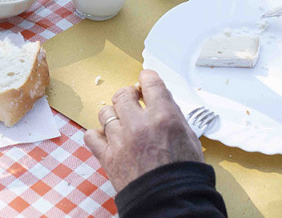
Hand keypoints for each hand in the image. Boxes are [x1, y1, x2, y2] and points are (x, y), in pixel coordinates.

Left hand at [84, 70, 204, 192]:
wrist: (170, 203)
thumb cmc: (184, 175)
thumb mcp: (190, 139)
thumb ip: (174, 116)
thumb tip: (162, 101)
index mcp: (163, 117)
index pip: (150, 82)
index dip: (147, 78)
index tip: (145, 80)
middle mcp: (139, 124)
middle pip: (123, 94)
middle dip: (128, 95)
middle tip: (133, 101)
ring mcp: (120, 140)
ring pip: (105, 112)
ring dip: (113, 114)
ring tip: (121, 122)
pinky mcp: (107, 157)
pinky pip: (91, 136)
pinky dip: (97, 135)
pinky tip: (107, 138)